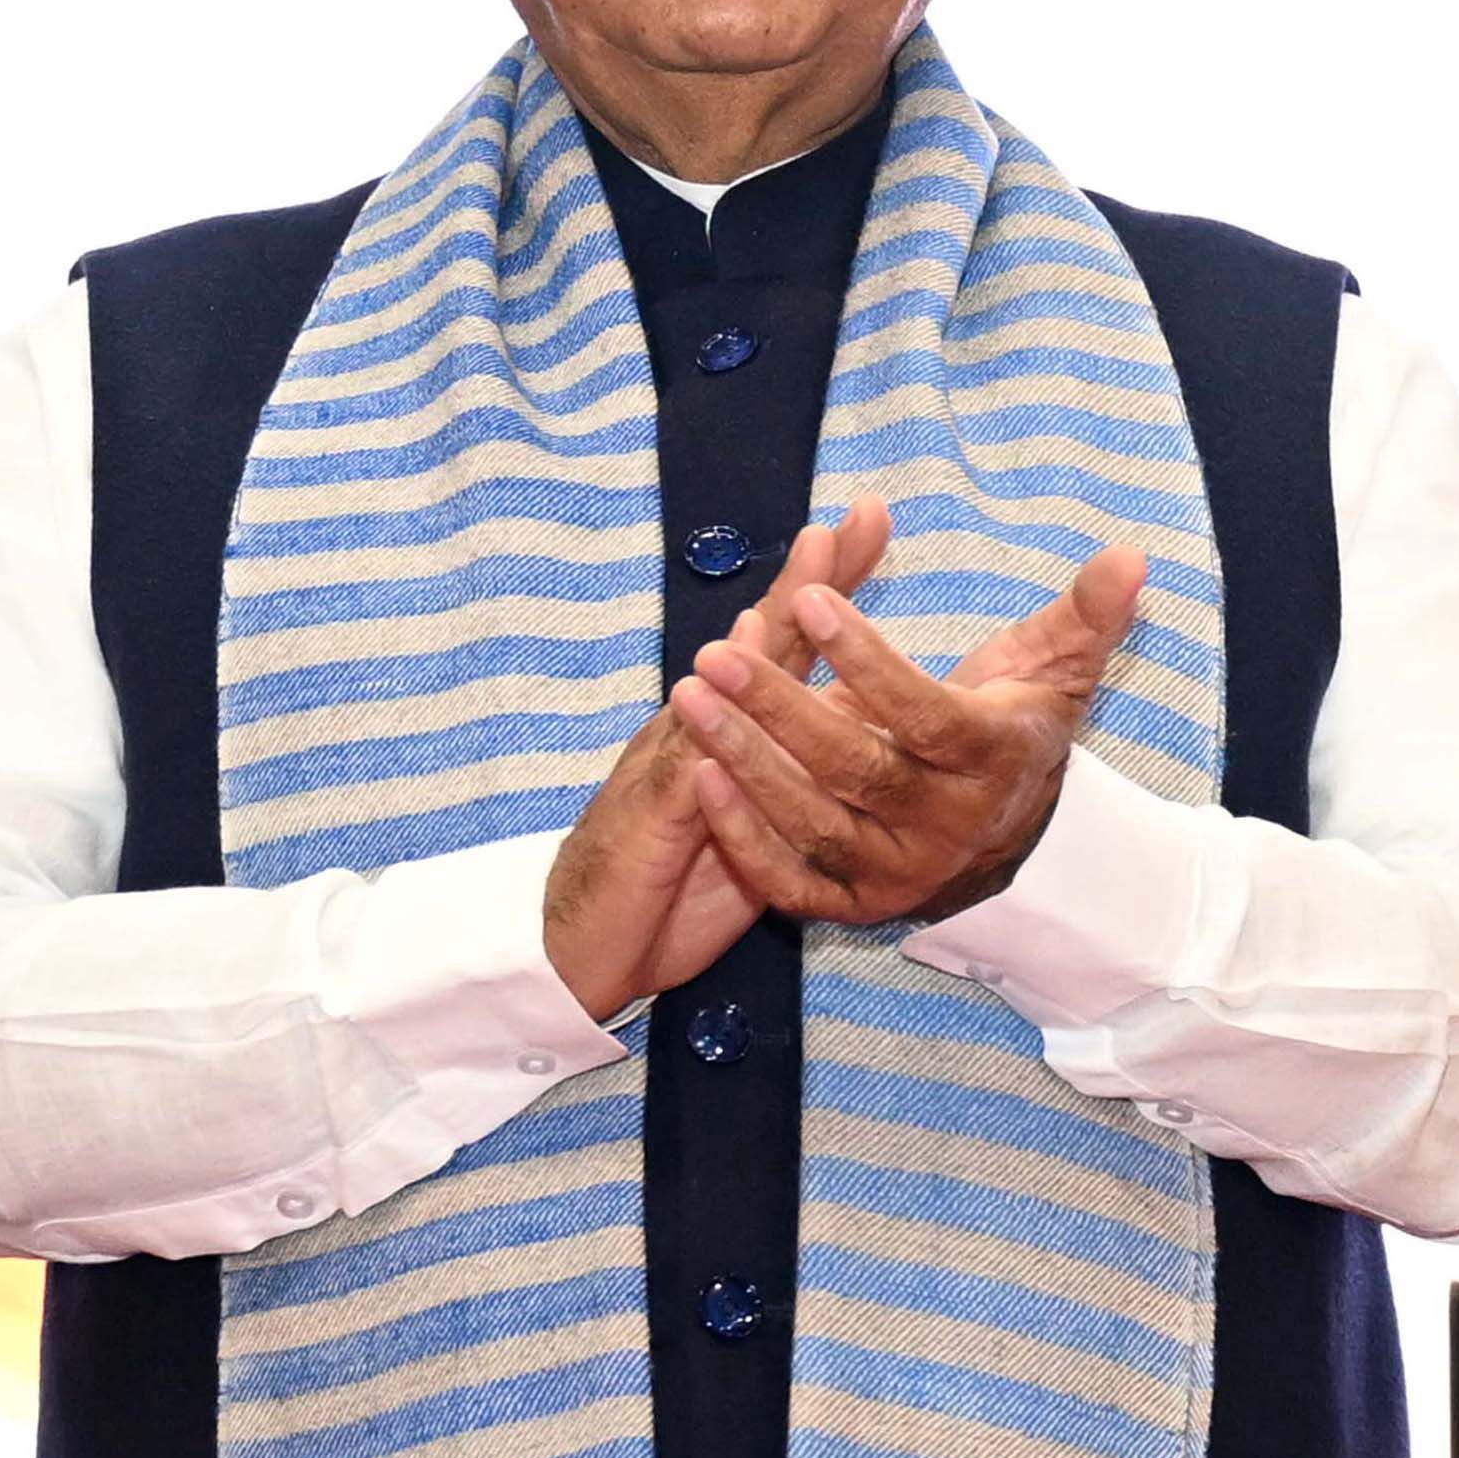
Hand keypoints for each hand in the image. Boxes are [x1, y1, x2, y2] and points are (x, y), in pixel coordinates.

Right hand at [537, 507, 893, 1019]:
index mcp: (737, 723)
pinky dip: (704, 749)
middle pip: (758, 649)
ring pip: (717, 701)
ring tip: (787, 602)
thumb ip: (798, 751)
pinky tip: (712, 712)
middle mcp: (704, 730)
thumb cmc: (680, 870)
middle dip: (798, 588)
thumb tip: (858, 699)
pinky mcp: (654, 822)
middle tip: (836, 529)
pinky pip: (683, 783)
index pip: (790, 640)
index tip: (869, 520)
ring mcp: (675, 767)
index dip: (827, 583)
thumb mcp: (757, 803)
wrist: (589, 936)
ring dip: (751, 653)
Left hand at [668, 513, 1148, 927]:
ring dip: (747, 763)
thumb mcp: (1056, 670)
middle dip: (781, 710)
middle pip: (858, 770)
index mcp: (994, 763)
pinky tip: (700, 774)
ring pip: (816, 825)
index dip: (866, 661)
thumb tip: (1131, 555)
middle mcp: (950, 827)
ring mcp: (901, 873)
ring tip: (693, 697)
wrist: (1006, 835)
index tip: (807, 598)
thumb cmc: (1014, 730)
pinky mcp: (859, 905)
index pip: (924, 714)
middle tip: (718, 653)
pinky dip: (745, 835)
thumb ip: (1088, 613)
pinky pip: (794, 881)